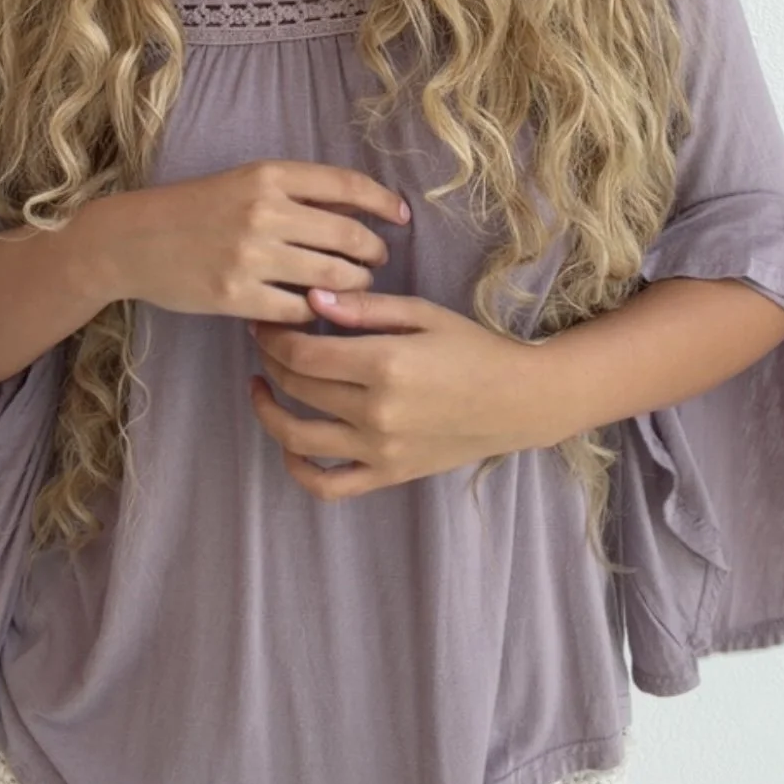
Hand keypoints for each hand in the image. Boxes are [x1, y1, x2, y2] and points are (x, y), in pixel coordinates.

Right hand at [86, 159, 410, 321]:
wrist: (132, 239)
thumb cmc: (194, 209)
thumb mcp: (245, 182)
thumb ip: (297, 192)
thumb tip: (360, 207)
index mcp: (269, 175)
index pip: (347, 185)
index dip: (383, 202)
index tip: (401, 217)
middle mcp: (263, 211)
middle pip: (348, 236)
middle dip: (373, 253)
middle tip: (376, 262)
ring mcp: (250, 256)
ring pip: (331, 277)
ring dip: (353, 285)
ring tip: (351, 286)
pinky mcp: (236, 296)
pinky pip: (299, 310)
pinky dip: (315, 312)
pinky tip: (316, 311)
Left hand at [247, 285, 541, 500]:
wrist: (520, 400)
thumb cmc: (473, 348)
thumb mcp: (423, 313)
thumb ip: (364, 307)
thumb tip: (310, 298)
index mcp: (385, 364)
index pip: (302, 352)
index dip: (273, 335)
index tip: (267, 322)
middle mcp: (376, 411)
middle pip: (296, 386)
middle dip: (271, 359)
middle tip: (267, 341)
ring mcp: (380, 450)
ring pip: (298, 436)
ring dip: (268, 411)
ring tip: (263, 387)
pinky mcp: (388, 475)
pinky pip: (328, 485)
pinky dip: (298, 468)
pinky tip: (290, 442)